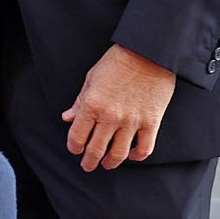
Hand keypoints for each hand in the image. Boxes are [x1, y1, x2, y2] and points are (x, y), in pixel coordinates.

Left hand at [62, 44, 175, 170]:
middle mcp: (110, 116)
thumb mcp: (91, 78)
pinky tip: (133, 156)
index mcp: (92, 104)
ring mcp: (132, 121)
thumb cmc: (117, 62)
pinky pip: (145, 148)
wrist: (147, 53)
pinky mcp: (151, 122)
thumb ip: (79, 101)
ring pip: (119, 153)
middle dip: (89, 161)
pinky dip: (138, 156)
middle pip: (96, 149)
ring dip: (111, 162)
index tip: (74, 150)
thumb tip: (67, 118)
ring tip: (107, 164)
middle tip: (88, 166)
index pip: (78, 136)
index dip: (74, 147)